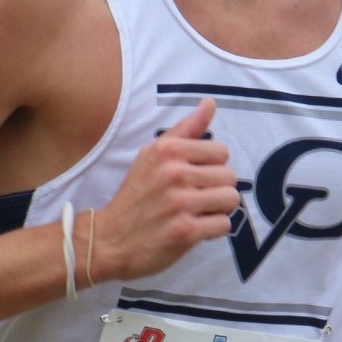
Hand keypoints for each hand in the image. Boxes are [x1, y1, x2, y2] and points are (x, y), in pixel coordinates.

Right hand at [93, 98, 241, 284]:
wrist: (110, 239)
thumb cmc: (137, 195)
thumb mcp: (153, 155)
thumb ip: (185, 129)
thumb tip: (210, 102)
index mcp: (168, 150)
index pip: (221, 151)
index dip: (211, 167)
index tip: (193, 178)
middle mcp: (174, 173)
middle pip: (229, 176)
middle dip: (216, 189)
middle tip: (192, 199)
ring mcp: (180, 203)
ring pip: (231, 200)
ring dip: (217, 209)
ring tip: (196, 212)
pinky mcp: (186, 231)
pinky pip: (224, 224)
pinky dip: (213, 229)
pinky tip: (193, 228)